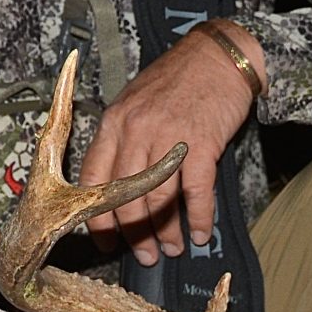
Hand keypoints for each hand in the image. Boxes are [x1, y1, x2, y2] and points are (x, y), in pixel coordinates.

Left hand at [79, 22, 264, 263]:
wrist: (217, 55)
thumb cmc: (176, 80)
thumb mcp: (135, 102)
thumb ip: (122, 140)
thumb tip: (117, 187)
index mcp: (113, 123)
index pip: (93, 180)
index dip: (96, 218)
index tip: (103, 241)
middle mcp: (136, 131)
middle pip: (125, 198)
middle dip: (134, 234)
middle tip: (144, 256)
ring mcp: (169, 137)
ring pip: (159, 200)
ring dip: (166, 232)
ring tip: (172, 249)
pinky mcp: (202, 143)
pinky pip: (197, 192)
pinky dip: (200, 218)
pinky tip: (202, 233)